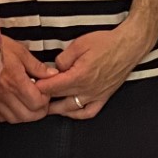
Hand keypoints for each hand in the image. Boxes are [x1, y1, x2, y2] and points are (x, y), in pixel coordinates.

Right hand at [0, 36, 52, 123]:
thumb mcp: (19, 51)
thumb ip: (37, 66)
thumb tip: (52, 75)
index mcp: (15, 81)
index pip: (38, 102)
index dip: (46, 99)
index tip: (45, 90)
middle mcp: (5, 95)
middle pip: (29, 115)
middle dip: (39, 110)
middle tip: (40, 98)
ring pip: (16, 119)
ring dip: (26, 114)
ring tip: (27, 102)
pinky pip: (1, 118)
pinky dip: (10, 115)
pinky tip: (13, 103)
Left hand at [35, 22, 150, 118]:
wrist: (128, 46)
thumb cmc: (106, 42)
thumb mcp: (79, 44)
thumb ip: (63, 58)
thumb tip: (56, 69)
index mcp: (79, 76)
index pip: (52, 87)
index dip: (38, 87)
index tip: (29, 86)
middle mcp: (87, 89)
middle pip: (58, 98)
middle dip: (44, 98)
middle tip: (33, 96)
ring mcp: (96, 95)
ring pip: (71, 109)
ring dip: (56, 109)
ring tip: (45, 106)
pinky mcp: (104, 97)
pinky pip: (88, 112)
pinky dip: (77, 115)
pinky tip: (69, 111)